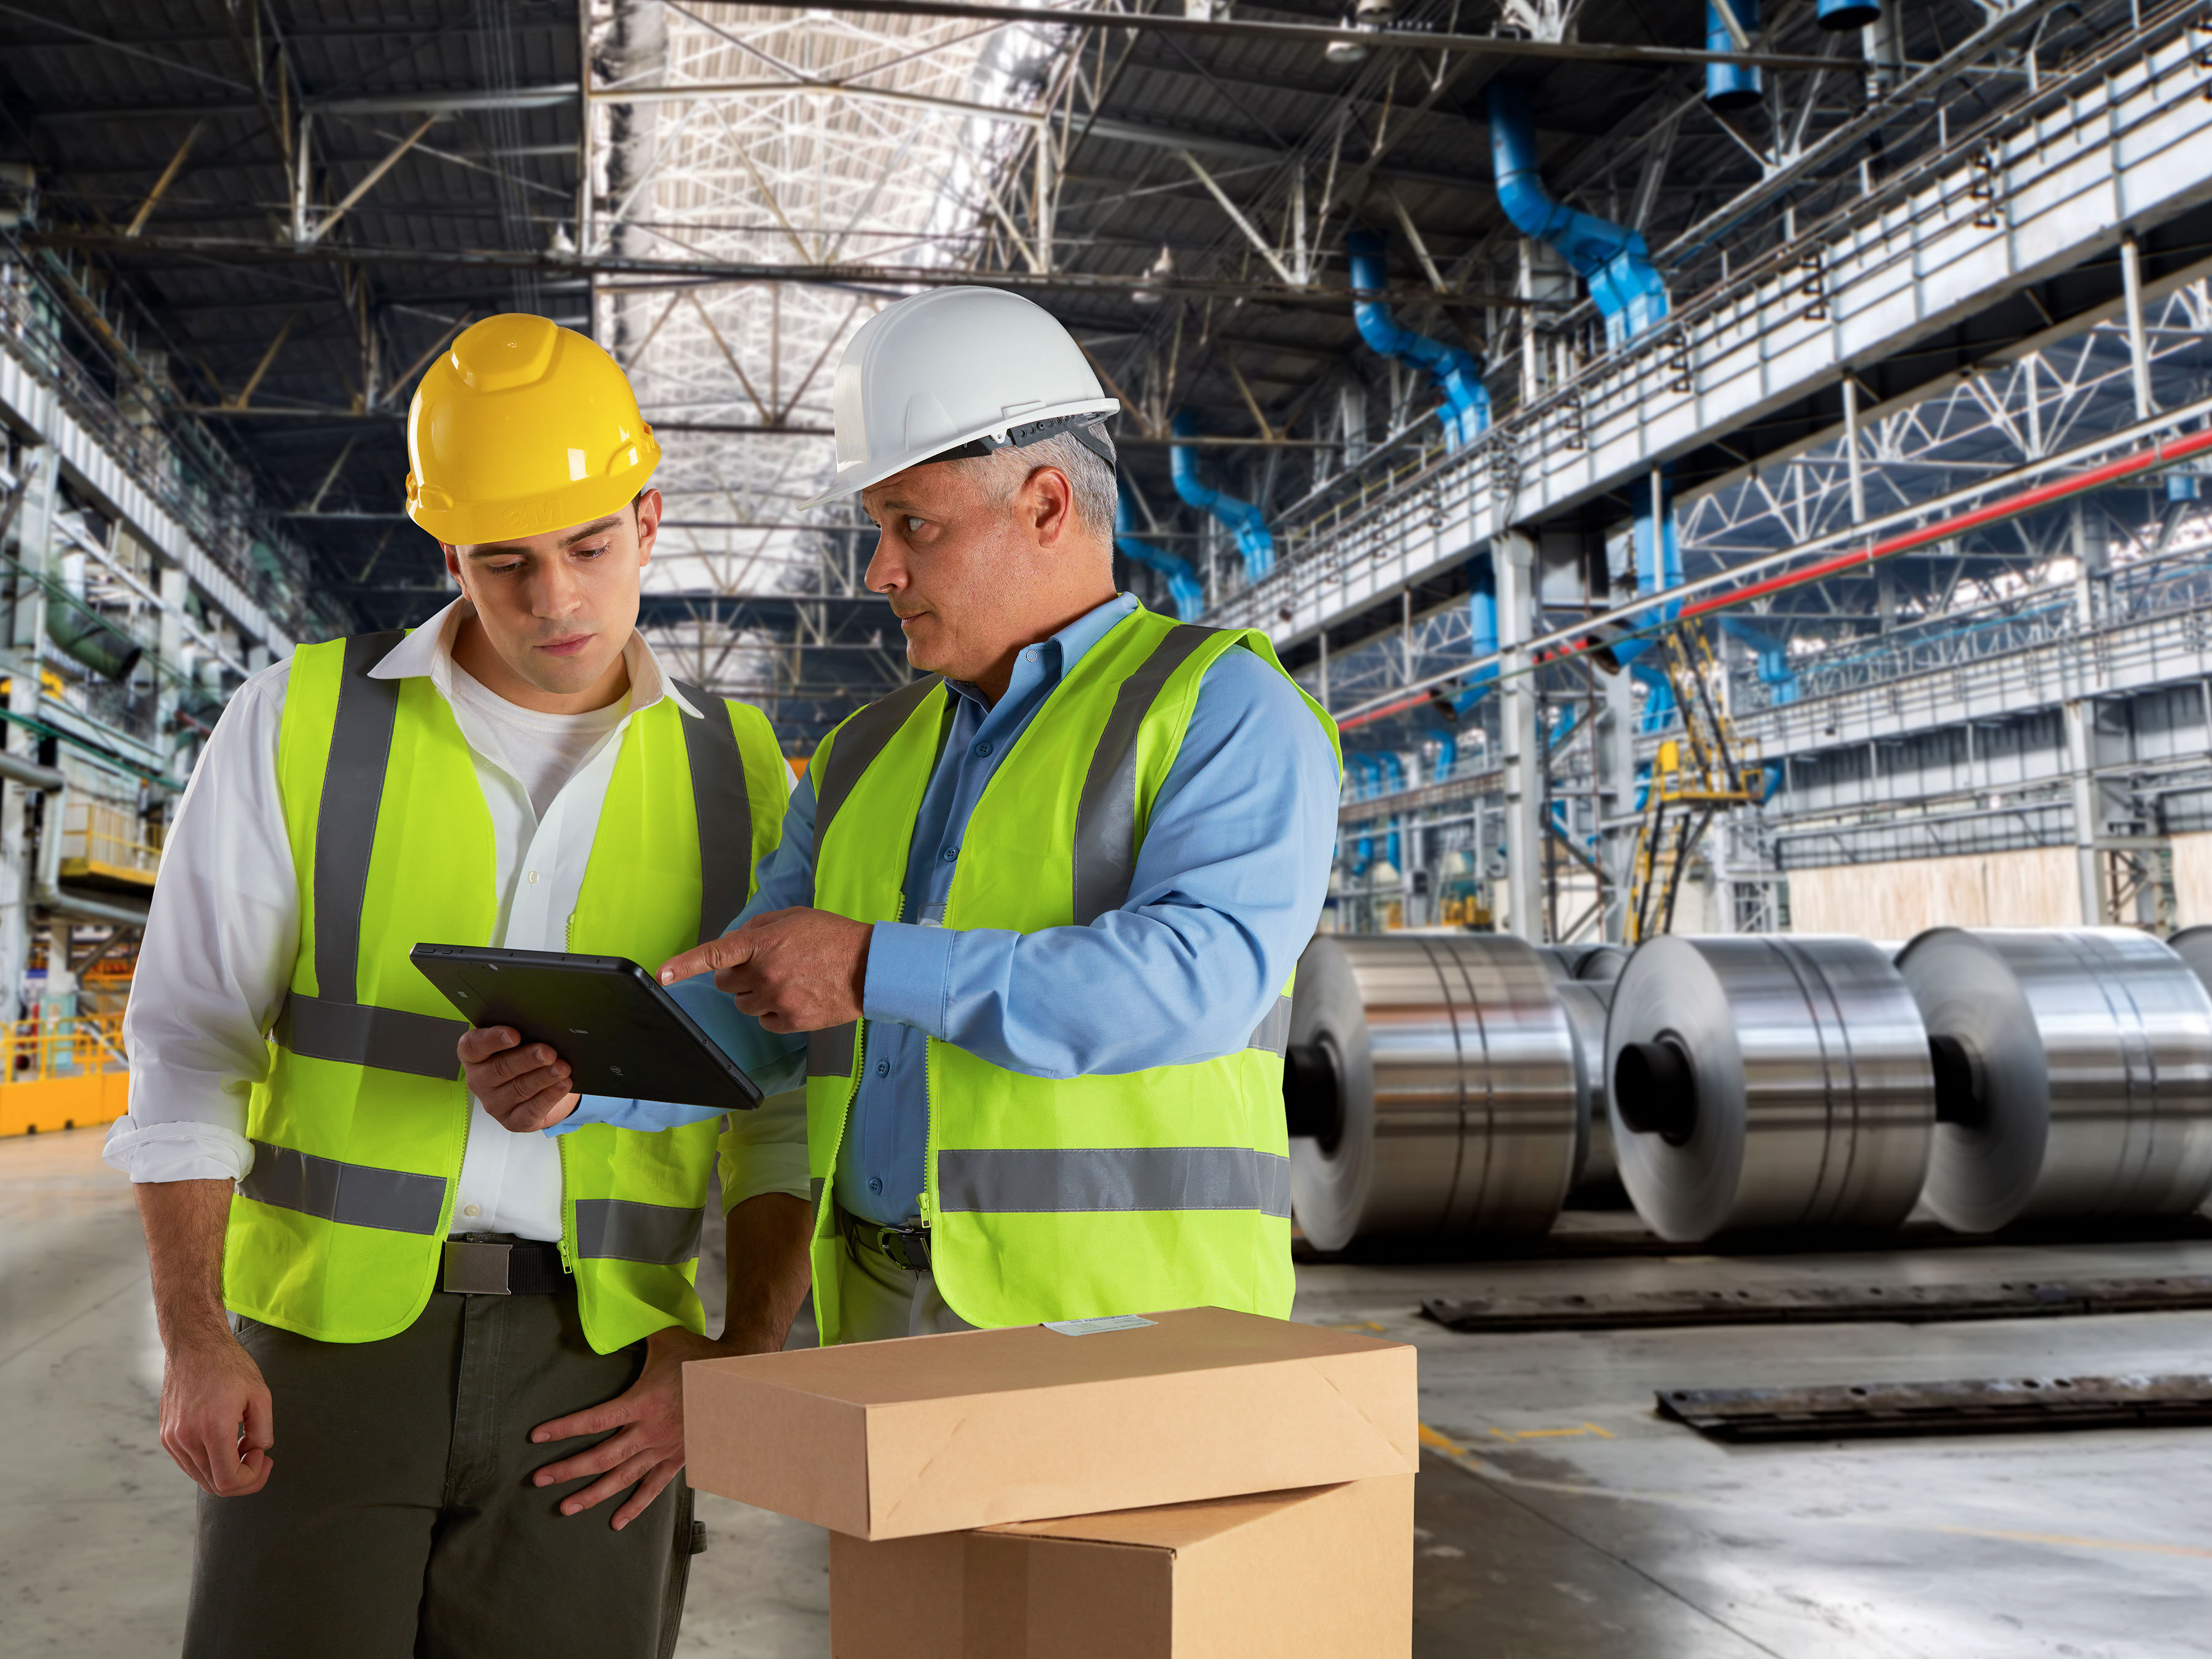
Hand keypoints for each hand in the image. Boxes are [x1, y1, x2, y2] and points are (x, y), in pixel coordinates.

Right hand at [159, 1326, 273, 1497]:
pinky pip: (189, 1463)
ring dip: (225, 1470)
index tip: (263, 1456)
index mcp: (212, 1429)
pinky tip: (225, 1441)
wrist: (194, 1345)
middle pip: (214, 1484)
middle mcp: (186, 1438)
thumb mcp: (260, 1394)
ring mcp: (172, 1439)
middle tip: (258, 1454)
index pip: (227, 1481)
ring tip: (243, 1443)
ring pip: (201, 1476)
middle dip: (243, 1478)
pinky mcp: (166, 1435)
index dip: (252, 1478)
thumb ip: (263, 1430)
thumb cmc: (229, 1365)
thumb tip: (257, 1452)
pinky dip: (210, 1462)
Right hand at [458, 1026, 578, 1130]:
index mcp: (474, 1056)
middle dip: (526, 1059)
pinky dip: (549, 1096)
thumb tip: (543, 1027)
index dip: (491, 1039)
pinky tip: (563, 1084)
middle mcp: (478, 1081)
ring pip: (518, 1089)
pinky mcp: (512, 1121)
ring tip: (562, 1068)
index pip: (472, 1047)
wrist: (541, 1086)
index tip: (514, 1034)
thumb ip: (523, 1032)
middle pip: (499, 1069)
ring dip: (543, 1077)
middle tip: (548, 1052)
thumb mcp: (521, 1041)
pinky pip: (531, 1110)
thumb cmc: (525, 1055)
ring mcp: (494, 1104)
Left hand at [530, 1327, 739, 1529]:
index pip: (594, 1420)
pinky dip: (635, 1506)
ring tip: (567, 1508)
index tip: (536, 1436)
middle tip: (539, 1480)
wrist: (735, 1376)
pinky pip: (653, 1487)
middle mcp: (650, 1431)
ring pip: (623, 1478)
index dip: (563, 1428)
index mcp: (642, 1402)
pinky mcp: (679, 1458)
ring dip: (593, 1494)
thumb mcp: (664, 1336)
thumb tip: (609, 1315)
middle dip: (567, 1470)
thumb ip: (635, 1329)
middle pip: (601, 1457)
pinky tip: (616, 1522)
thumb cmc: (697, 1353)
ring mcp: (665, 1448)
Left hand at [657, 907, 870, 1033]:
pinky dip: (773, 1012)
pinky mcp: (791, 1022)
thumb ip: (757, 929)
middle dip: (737, 976)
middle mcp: (765, 972)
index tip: (662, 975)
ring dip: (755, 995)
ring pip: (743, 1005)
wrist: (870, 967)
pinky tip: (796, 998)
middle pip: (725, 984)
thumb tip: (733, 943)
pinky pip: (764, 1022)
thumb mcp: (793, 918)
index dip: (685, 965)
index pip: (714, 954)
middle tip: (765, 967)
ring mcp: (777, 999)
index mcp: (763, 943)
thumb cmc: (833, 938)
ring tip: (787, 982)